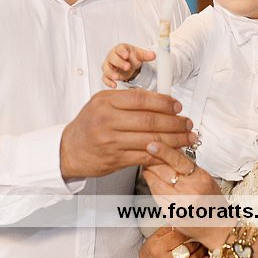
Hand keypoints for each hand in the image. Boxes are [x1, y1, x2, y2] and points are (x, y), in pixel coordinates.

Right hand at [60, 89, 195, 178]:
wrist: (69, 149)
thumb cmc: (89, 124)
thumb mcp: (103, 103)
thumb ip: (128, 100)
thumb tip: (161, 99)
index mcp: (106, 102)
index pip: (141, 99)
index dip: (164, 102)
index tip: (177, 106)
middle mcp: (107, 120)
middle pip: (149, 120)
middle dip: (174, 122)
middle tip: (187, 123)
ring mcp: (111, 141)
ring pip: (150, 139)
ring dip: (174, 140)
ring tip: (187, 138)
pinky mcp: (115, 159)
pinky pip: (145, 156)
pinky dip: (163, 154)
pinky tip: (173, 151)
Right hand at [102, 43, 155, 87]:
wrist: (128, 63)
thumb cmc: (131, 57)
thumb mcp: (139, 55)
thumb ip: (145, 55)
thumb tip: (153, 55)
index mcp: (120, 49)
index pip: (119, 49)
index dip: (122, 52)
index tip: (126, 55)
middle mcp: (112, 57)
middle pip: (112, 58)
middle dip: (119, 63)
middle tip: (127, 67)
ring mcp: (109, 66)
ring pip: (106, 68)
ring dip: (111, 73)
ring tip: (117, 77)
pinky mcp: (108, 75)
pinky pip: (105, 78)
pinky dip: (108, 82)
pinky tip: (114, 85)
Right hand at [139, 226, 206, 257]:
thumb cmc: (153, 249)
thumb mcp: (156, 236)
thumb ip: (170, 228)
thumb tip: (183, 220)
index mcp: (157, 248)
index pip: (180, 236)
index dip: (189, 231)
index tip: (195, 228)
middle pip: (189, 248)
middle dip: (197, 240)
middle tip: (201, 237)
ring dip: (202, 251)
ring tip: (203, 245)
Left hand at [142, 142, 231, 247]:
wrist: (216, 227)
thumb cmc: (212, 200)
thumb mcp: (205, 178)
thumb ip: (187, 165)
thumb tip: (170, 149)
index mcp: (200, 180)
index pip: (179, 162)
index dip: (163, 152)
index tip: (152, 144)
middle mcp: (190, 193)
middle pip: (163, 172)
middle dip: (151, 161)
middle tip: (145, 153)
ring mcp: (178, 206)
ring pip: (155, 184)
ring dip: (149, 173)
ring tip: (147, 166)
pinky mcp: (170, 215)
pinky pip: (156, 197)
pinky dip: (152, 187)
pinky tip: (152, 181)